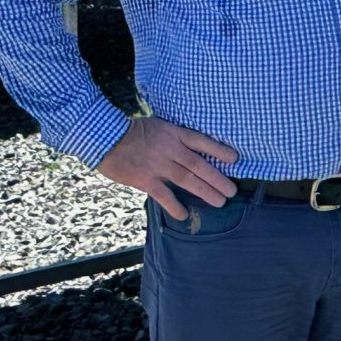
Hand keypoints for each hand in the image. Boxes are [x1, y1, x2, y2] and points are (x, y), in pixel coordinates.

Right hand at [96, 115, 238, 220]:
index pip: (202, 141)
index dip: (219, 150)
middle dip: (217, 179)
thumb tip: (190, 149)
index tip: (234, 159)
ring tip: (220, 202)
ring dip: (205, 192)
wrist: (106, 137)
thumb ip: (174, 137)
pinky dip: (174, 206)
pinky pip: (163, 195)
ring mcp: (158, 166)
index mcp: (174, 134)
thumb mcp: (158, 125)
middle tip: (232, 190)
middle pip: (199, 165)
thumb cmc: (132, 130)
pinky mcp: (145, 180)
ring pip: (187, 180)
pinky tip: (184, 215)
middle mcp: (170, 150)